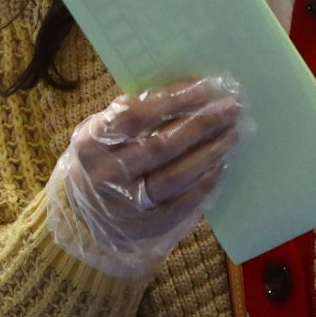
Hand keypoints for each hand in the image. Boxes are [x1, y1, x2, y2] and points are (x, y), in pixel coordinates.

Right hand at [46, 77, 242, 278]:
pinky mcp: (144, 228)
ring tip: (232, 134)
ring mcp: (125, 206)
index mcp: (91, 143)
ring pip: (174, 177)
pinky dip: (203, 183)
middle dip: (201, 125)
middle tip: (230, 108)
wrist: (83, 211)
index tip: (204, 88)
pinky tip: (219, 165)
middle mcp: (106, 175)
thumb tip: (190, 90)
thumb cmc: (103, 156)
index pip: (135, 117)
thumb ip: (138, 111)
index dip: (172, 101)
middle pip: (160, 147)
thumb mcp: (104, 130)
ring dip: (209, 153)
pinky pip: (181, 204)